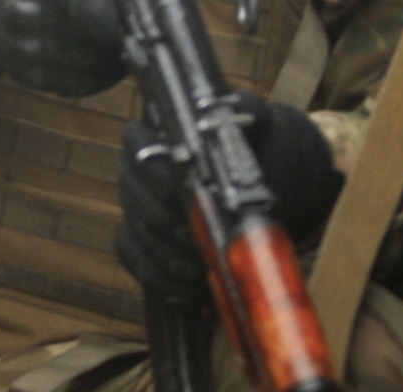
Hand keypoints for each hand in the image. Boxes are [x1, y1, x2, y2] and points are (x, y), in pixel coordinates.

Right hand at [115, 92, 343, 306]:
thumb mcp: (262, 130)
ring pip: (133, 229)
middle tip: (195, 238)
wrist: (272, 182)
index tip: (185, 193)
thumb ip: (250, 114)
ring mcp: (140, 205)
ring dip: (164, 253)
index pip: (134, 144)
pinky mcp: (144, 239)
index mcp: (162, 134)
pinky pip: (133, 257)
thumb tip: (242, 112)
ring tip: (198, 268)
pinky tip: (186, 289)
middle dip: (162, 221)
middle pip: (130, 193)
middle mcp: (141, 167)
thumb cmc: (262, 150)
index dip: (155, 172)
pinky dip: (157, 276)